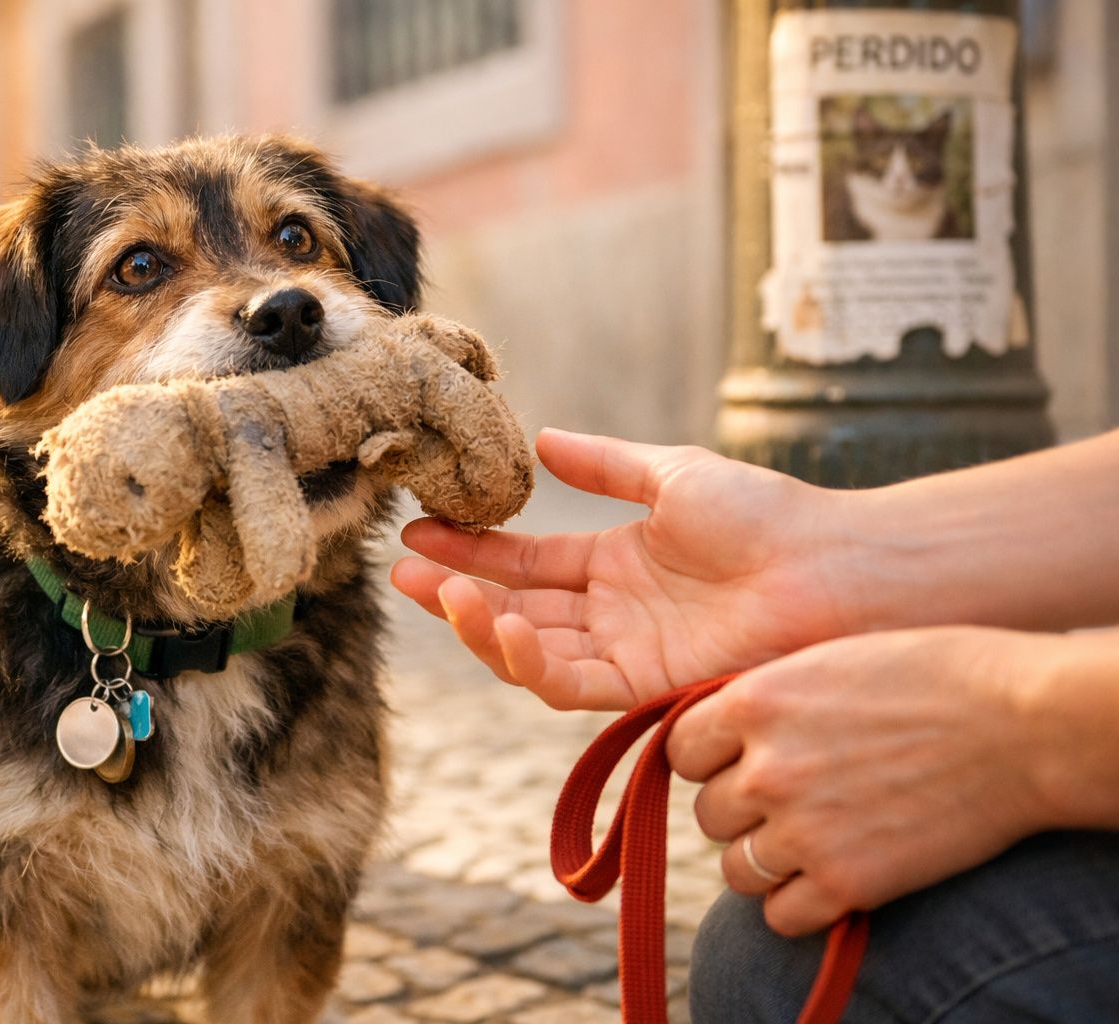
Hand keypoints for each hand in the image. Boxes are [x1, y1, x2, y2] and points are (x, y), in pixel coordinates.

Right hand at [391, 429, 861, 708]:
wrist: (831, 566)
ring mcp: (624, 654)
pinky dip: (528, 659)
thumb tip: (544, 439)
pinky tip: (501, 621)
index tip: (419, 529)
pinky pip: (569, 682)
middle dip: (455, 592)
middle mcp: (611, 616)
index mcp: (615, 566)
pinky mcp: (644, 688)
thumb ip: (606, 463)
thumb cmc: (768, 515)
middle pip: (515, 609)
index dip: (472, 549)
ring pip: (529, 652)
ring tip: (439, 592)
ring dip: (478, 626)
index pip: (527, 562)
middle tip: (402, 570)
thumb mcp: (673, 474)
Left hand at [665, 627, 1054, 935]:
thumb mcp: (827, 661)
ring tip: (813, 840)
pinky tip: (832, 878)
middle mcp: (766, 769)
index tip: (743, 759)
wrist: (1022, 724)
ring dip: (766, 860)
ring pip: (737, 869)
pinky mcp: (849, 882)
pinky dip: (801, 904)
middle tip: (793, 799)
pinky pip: (781, 915)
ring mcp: (804, 829)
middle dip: (743, 809)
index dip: (711, 758)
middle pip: (708, 813)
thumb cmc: (934, 676)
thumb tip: (721, 735)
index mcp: (754, 703)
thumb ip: (766, 701)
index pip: (680, 750)